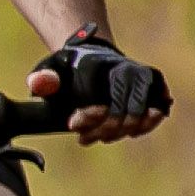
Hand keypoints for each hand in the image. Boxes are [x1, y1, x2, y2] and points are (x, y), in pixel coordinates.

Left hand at [29, 28, 170, 142]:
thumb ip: (43, 78)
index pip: (96, 98)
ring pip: (140, 112)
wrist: (94, 55)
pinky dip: (145, 125)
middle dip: (103, 129)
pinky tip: (128, 132)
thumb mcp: (50, 70)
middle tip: (84, 140)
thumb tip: (38, 85)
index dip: (86, 117)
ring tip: (102, 137)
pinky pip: (157, 110)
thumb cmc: (69, 69)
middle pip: (120, 109)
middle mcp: (123, 67)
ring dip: (123, 131)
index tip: (73, 126)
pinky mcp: (156, 84)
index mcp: (95, 63)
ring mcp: (143, 75)